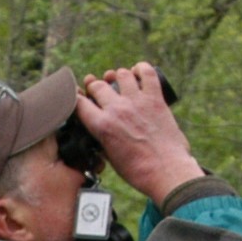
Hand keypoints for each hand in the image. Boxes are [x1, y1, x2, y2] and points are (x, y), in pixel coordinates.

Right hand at [76, 63, 203, 207]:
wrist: (166, 171)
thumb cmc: (138, 171)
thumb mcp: (111, 158)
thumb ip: (103, 141)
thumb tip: (100, 133)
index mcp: (102, 126)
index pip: (79, 103)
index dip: (75, 98)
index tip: (78, 97)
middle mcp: (117, 109)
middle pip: (98, 86)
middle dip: (94, 87)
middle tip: (96, 89)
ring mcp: (137, 101)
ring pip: (121, 75)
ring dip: (116, 76)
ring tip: (117, 80)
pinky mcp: (155, 98)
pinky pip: (147, 73)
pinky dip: (141, 68)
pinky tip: (137, 71)